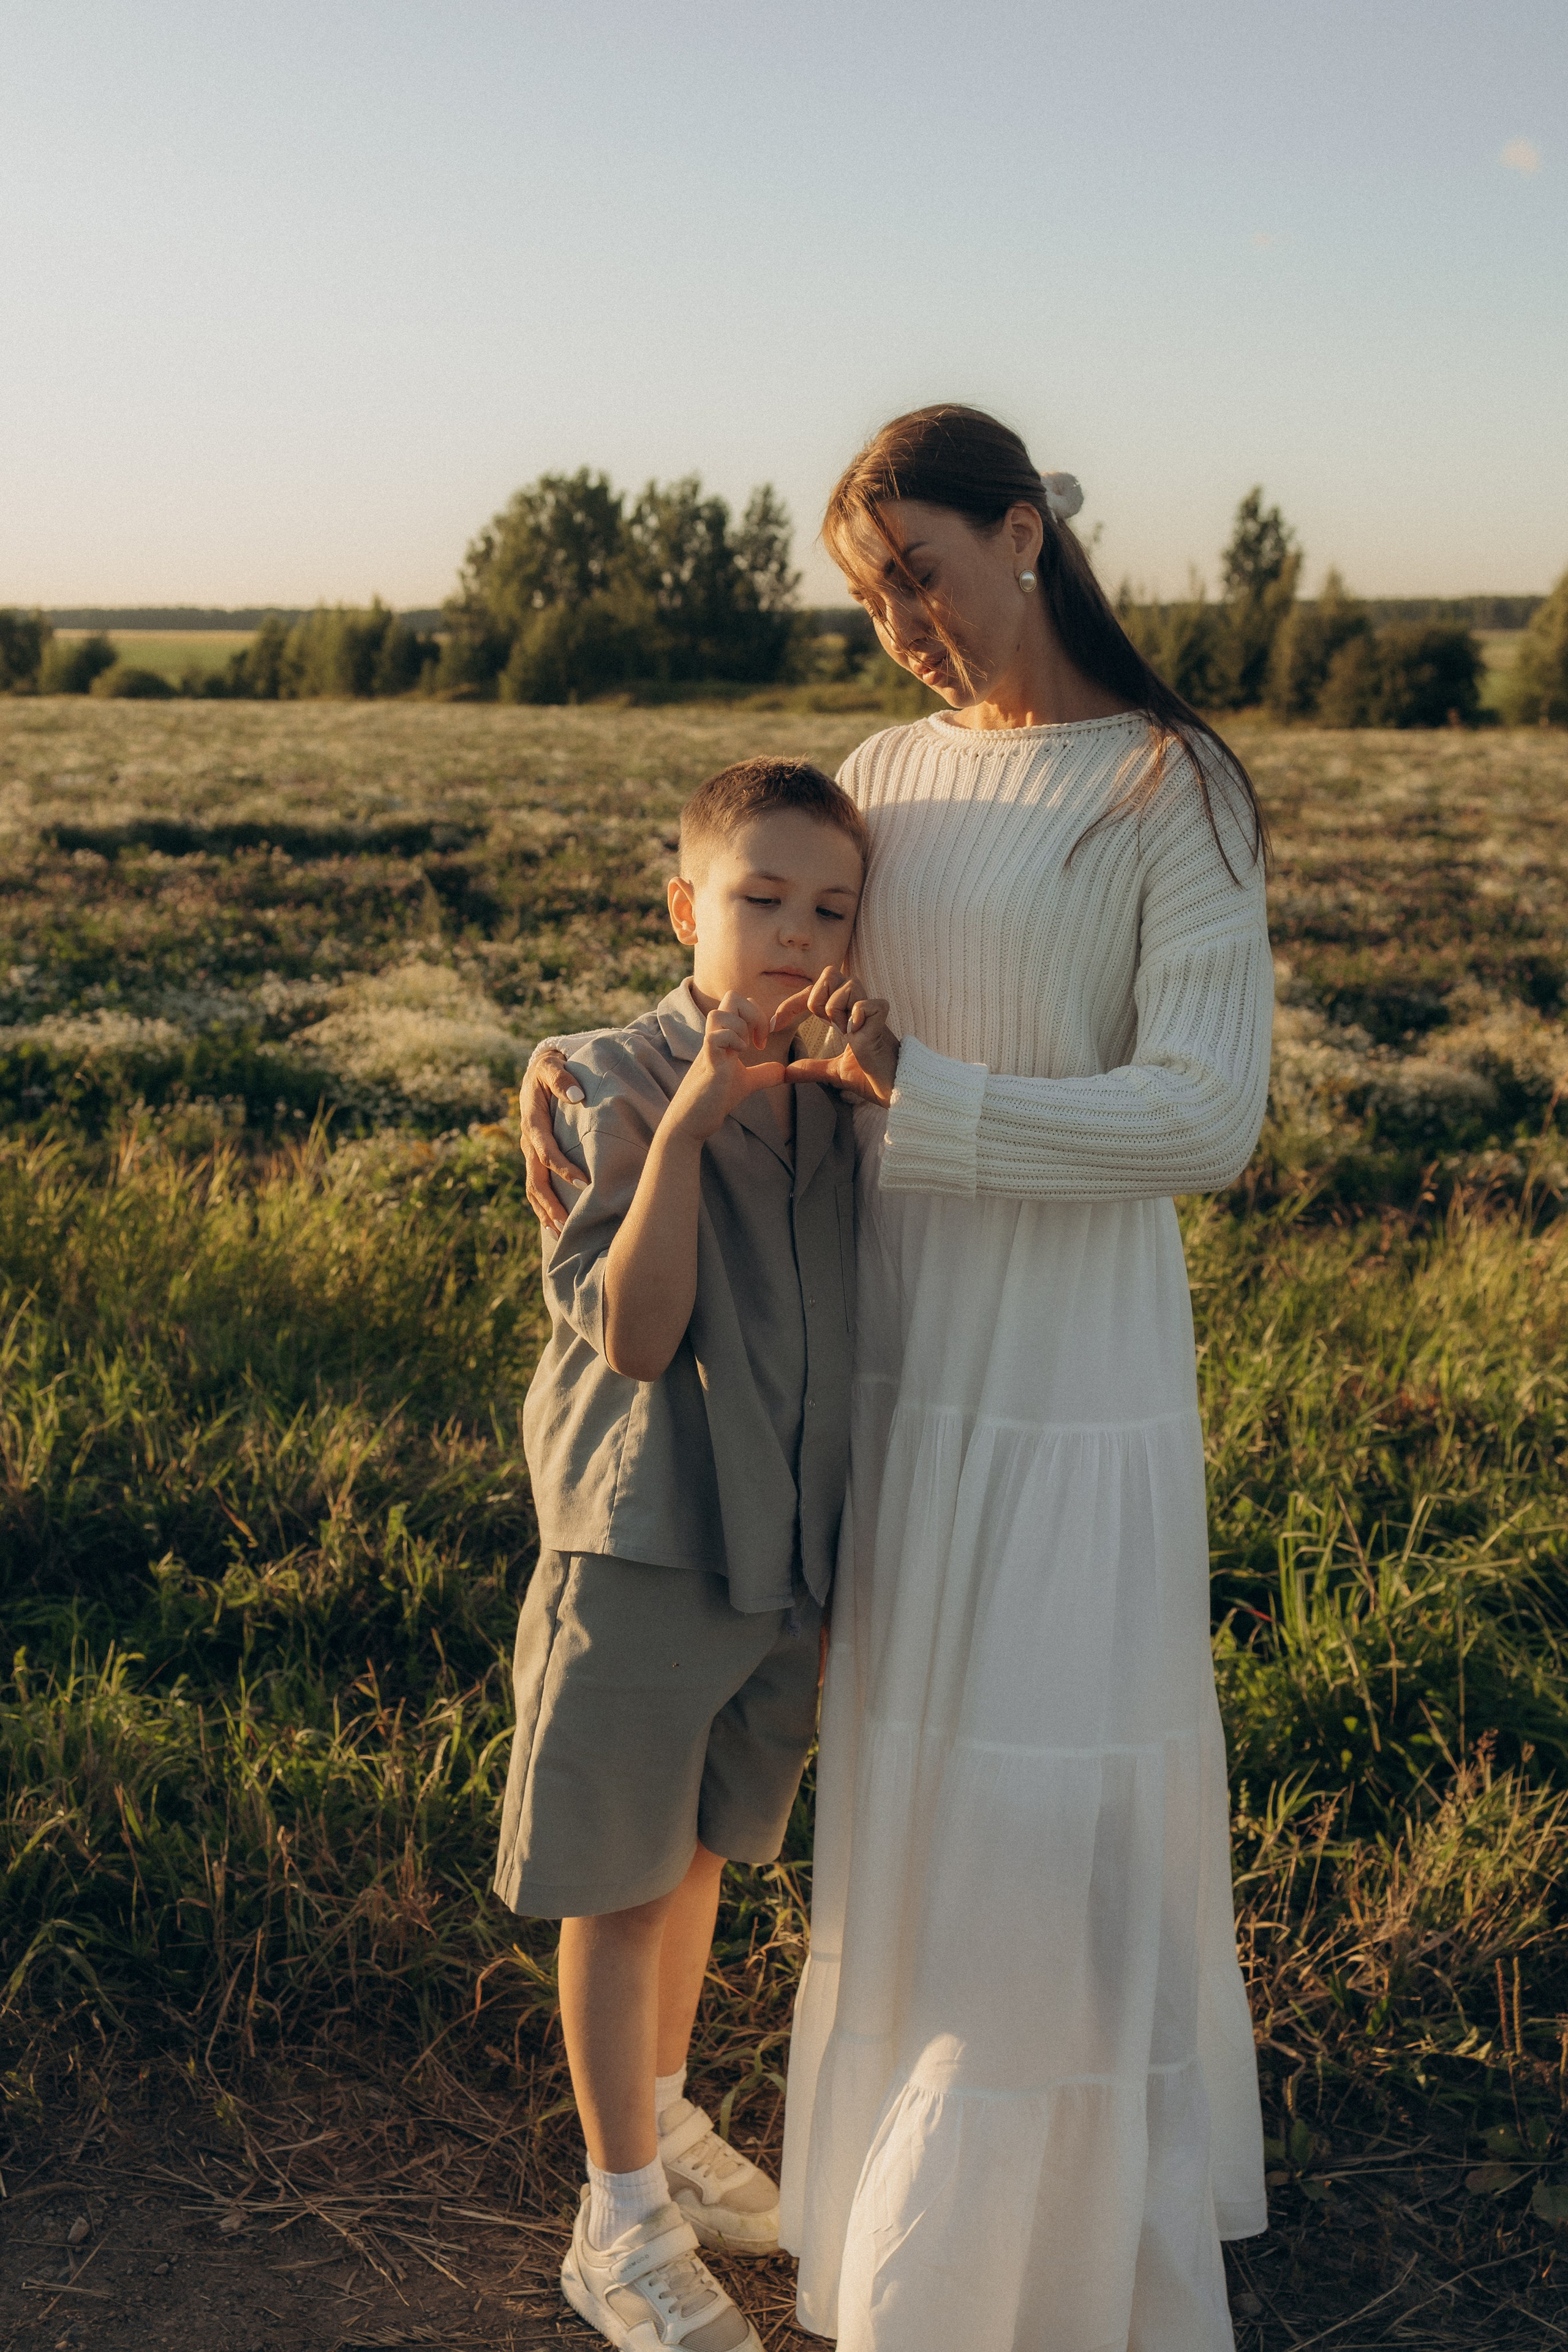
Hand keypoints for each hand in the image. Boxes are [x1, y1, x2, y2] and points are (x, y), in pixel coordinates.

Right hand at [520, 1048, 588, 1236]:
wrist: (538, 1070)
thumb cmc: (551, 1068)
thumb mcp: (552, 1066)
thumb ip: (561, 1078)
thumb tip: (577, 1096)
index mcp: (532, 1121)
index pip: (546, 1150)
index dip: (563, 1168)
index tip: (584, 1183)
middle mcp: (528, 1141)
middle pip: (536, 1179)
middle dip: (551, 1203)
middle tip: (568, 1224)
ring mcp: (529, 1151)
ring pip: (533, 1187)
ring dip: (545, 1211)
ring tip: (561, 1234)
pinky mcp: (534, 1157)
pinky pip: (535, 1186)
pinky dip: (542, 1207)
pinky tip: (553, 1226)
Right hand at [664, 994, 787, 1142]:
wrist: (691, 1121)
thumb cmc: (714, 1100)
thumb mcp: (745, 1083)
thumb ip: (763, 1073)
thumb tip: (783, 1070)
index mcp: (725, 1036)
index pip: (740, 1002)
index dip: (757, 1014)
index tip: (762, 1041)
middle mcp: (715, 1037)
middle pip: (731, 997)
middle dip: (753, 1013)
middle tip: (759, 1041)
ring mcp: (709, 1050)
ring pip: (719, 1013)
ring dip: (739, 1029)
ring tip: (744, 1050)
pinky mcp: (708, 1066)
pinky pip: (714, 1038)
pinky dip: (731, 1043)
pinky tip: (736, 1058)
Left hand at [772, 967, 899, 1107]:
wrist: (892, 1088)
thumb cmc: (869, 1076)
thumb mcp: (833, 1072)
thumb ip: (811, 1068)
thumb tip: (787, 1072)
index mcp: (843, 1014)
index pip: (812, 994)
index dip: (790, 1005)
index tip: (773, 1025)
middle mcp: (856, 1005)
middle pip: (830, 973)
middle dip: (818, 996)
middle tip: (824, 1023)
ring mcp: (870, 1008)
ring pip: (847, 983)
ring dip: (837, 1009)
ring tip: (848, 1032)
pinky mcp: (882, 1016)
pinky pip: (864, 1003)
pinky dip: (856, 1017)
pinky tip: (858, 1035)